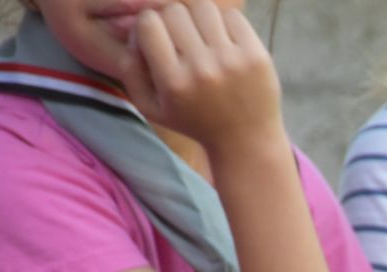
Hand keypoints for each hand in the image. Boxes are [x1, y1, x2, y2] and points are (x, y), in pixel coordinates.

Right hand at [118, 1, 284, 156]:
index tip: (158, 37)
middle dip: (173, 20)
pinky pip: (233, 16)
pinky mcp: (257, 56)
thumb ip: (129, 68)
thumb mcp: (150, 106)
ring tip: (202, 36)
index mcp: (173, 83)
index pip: (148, 23)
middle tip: (181, 39)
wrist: (247, 143)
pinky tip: (224, 41)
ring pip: (203, 7)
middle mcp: (202, 70)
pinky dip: (224, 22)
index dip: (148, 24)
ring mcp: (232, 61)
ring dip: (198, 17)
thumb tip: (135, 31)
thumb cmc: (193, 121)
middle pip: (175, 11)